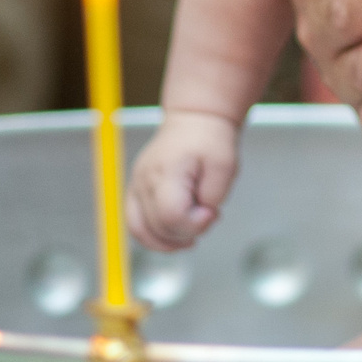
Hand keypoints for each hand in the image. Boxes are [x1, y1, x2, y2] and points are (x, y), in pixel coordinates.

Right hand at [126, 111, 240, 249]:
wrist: (194, 120)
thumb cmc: (210, 141)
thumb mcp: (226, 166)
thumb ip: (213, 197)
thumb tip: (199, 218)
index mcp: (167, 171)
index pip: (171, 215)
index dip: (195, 223)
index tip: (212, 211)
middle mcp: (145, 180)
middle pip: (158, 227)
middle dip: (188, 230)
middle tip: (207, 214)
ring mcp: (136, 185)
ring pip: (141, 231)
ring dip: (169, 241)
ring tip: (192, 233)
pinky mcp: (135, 191)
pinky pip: (135, 224)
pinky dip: (154, 237)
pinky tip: (175, 237)